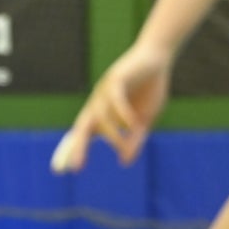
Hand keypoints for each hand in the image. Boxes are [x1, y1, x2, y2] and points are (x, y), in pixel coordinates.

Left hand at [51, 42, 173, 172]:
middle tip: (75, 166)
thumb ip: (134, 139)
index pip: (85, 132)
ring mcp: (105, 89)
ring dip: (113, 135)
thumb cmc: (149, 88)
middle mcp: (98, 101)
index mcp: (103, 112)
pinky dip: (123, 113)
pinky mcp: (115, 78)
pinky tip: (133, 124)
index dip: (77, 148)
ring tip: (124, 147)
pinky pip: (115, 99)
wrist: (157, 59)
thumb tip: (124, 161)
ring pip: (101, 117)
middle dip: (78, 146)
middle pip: (83, 125)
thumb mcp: (144, 120)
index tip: (71, 169)